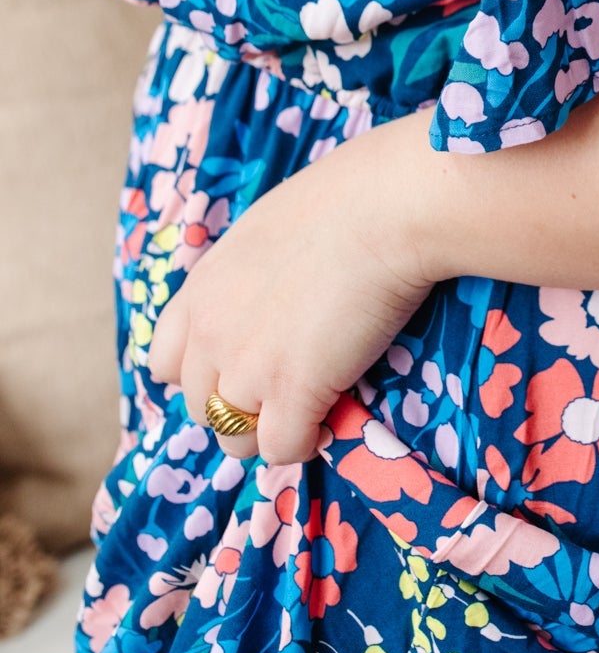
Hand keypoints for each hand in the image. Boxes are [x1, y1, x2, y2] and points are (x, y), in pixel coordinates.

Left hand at [146, 114, 439, 464]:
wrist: (381, 210)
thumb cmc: (340, 202)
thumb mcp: (265, 233)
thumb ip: (247, 278)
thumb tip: (268, 302)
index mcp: (200, 292)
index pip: (163, 363)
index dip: (201, 373)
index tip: (240, 366)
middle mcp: (210, 336)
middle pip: (200, 408)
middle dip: (238, 405)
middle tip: (286, 386)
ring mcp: (247, 369)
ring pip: (234, 440)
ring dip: (268, 432)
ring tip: (310, 408)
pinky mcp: (293, 393)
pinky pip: (283, 450)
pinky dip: (305, 442)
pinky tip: (331, 417)